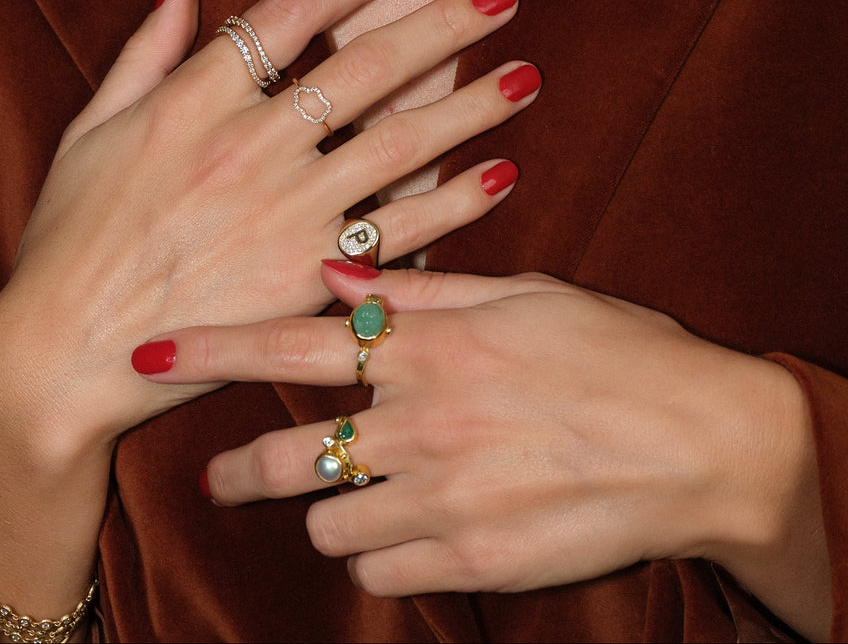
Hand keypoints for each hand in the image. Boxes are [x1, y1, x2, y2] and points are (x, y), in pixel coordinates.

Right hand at [0, 0, 538, 451]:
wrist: (64, 353)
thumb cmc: (69, 238)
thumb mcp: (88, 131)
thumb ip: (143, 50)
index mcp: (194, 100)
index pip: (292, 12)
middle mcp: (251, 147)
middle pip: (368, 68)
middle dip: (443, 27)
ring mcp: (287, 213)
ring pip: (400, 145)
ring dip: (470, 107)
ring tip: (525, 78)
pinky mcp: (309, 278)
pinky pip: (399, 233)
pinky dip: (454, 204)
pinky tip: (501, 176)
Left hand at [135, 262, 826, 633]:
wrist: (700, 443)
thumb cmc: (617, 350)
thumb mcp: (522, 294)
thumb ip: (421, 290)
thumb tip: (338, 273)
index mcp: (432, 345)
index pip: (294, 342)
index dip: (212, 347)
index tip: (147, 351)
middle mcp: (423, 423)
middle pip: (290, 455)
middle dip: (242, 467)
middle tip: (227, 472)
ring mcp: (447, 500)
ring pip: (331, 525)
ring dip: (329, 511)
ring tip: (357, 495)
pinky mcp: (475, 563)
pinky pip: (386, 575)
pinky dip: (385, 555)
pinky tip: (415, 530)